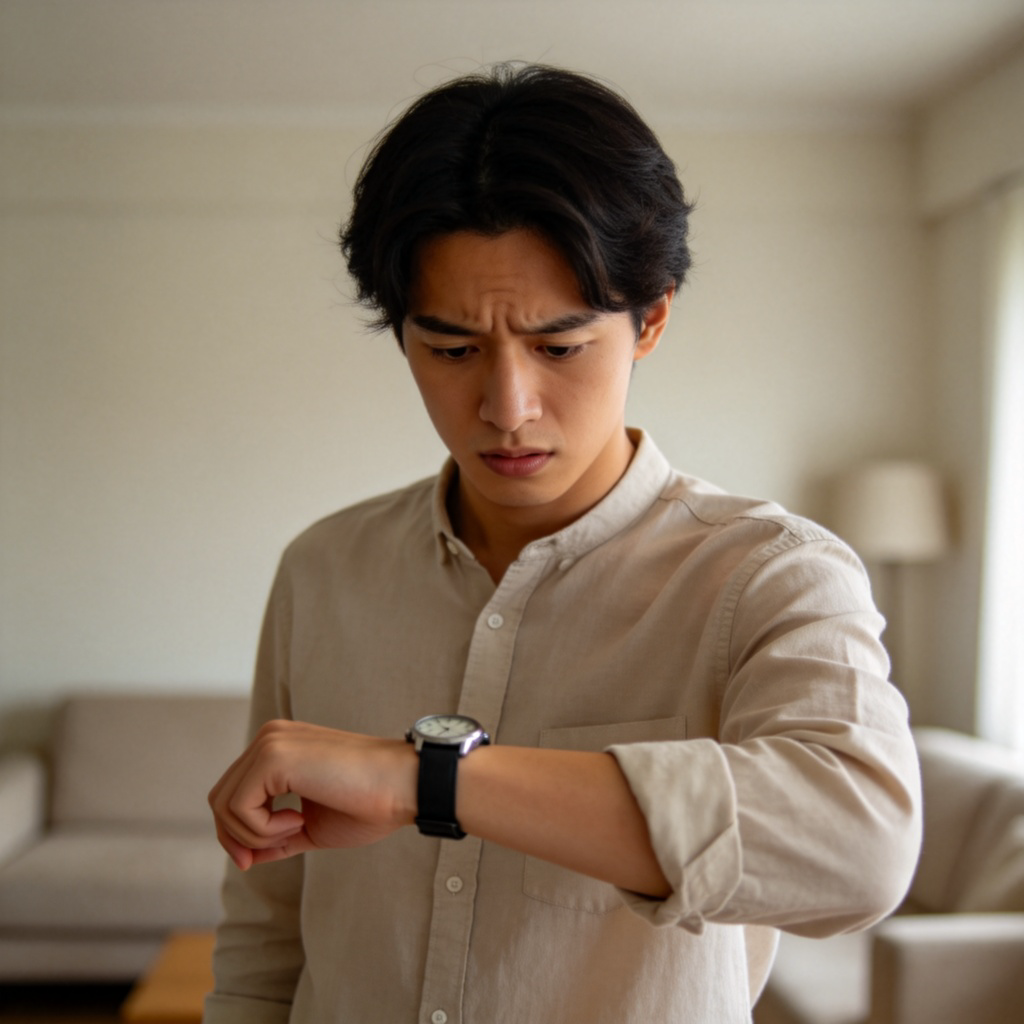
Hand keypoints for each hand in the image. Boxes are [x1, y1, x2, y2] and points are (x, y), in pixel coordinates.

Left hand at [208, 720, 416, 870]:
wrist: (402, 786)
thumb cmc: (369, 804)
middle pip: (219, 798)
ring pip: (224, 805)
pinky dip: (263, 830)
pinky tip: (301, 820)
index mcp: (280, 747)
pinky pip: (239, 808)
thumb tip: (245, 858)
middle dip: (236, 838)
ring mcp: (270, 743)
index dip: (236, 834)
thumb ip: (277, 836)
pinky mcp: (273, 756)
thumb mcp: (312, 826)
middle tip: (270, 852)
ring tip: (298, 829)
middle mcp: (270, 738)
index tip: (253, 861)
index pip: (232, 793)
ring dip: (255, 835)